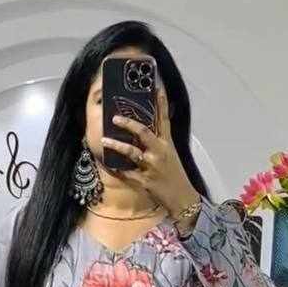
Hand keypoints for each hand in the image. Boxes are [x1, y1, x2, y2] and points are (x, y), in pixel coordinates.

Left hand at [102, 87, 198, 219]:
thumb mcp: (172, 156)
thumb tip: (149, 131)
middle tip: (115, 117)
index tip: (156, 88)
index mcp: (167, 144)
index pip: (164, 120)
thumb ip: (161, 143)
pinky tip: (107, 165)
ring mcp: (151, 167)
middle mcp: (160, 152)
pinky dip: (116, 169)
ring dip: (117, 145)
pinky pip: (126, 174)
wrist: (183, 198)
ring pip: (132, 152)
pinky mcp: (145, 181)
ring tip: (104, 139)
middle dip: (129, 124)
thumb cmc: (175, 176)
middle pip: (143, 132)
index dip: (161, 103)